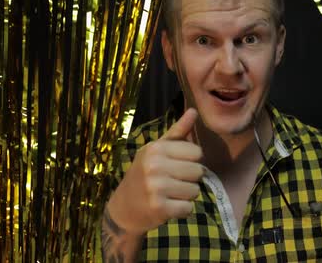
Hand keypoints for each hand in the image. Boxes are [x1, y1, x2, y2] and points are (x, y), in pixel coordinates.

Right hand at [106, 108, 204, 234]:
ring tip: (169, 194)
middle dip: (190, 179)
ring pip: (195, 191)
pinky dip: (182, 210)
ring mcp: (156, 187)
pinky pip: (189, 208)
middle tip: (172, 182)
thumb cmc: (145, 174)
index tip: (175, 166)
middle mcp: (155, 166)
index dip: (190, 161)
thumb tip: (194, 110)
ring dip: (186, 195)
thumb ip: (178, 131)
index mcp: (156, 149)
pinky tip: (168, 207)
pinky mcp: (159, 208)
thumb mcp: (157, 150)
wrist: (123, 208)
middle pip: (198, 171)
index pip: (197, 152)